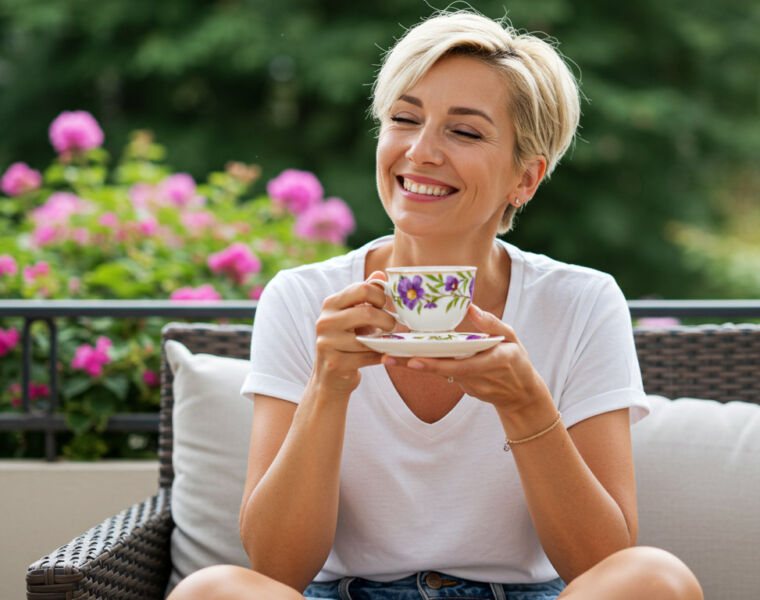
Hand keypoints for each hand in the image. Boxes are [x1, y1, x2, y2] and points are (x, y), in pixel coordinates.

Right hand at [311, 271, 396, 396]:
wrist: (331, 377)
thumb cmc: (347, 341)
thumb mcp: (354, 315)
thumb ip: (366, 295)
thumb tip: (381, 274)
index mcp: (330, 304)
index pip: (362, 288)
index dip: (381, 297)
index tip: (387, 307)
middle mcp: (325, 321)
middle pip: (366, 312)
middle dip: (387, 319)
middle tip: (394, 326)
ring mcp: (327, 343)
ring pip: (367, 338)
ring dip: (385, 340)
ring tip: (390, 341)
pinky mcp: (334, 363)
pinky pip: (367, 356)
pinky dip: (381, 356)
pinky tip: (386, 355)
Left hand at [384, 303, 552, 417]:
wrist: (522, 396)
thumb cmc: (517, 360)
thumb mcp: (512, 338)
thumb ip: (493, 324)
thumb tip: (471, 307)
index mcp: (494, 360)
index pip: (462, 365)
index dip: (437, 364)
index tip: (415, 360)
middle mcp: (478, 376)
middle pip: (443, 371)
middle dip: (415, 365)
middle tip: (389, 358)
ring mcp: (469, 386)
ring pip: (440, 374)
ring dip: (416, 366)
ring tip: (389, 356)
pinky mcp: (463, 389)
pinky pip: (444, 376)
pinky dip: (428, 368)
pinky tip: (406, 359)